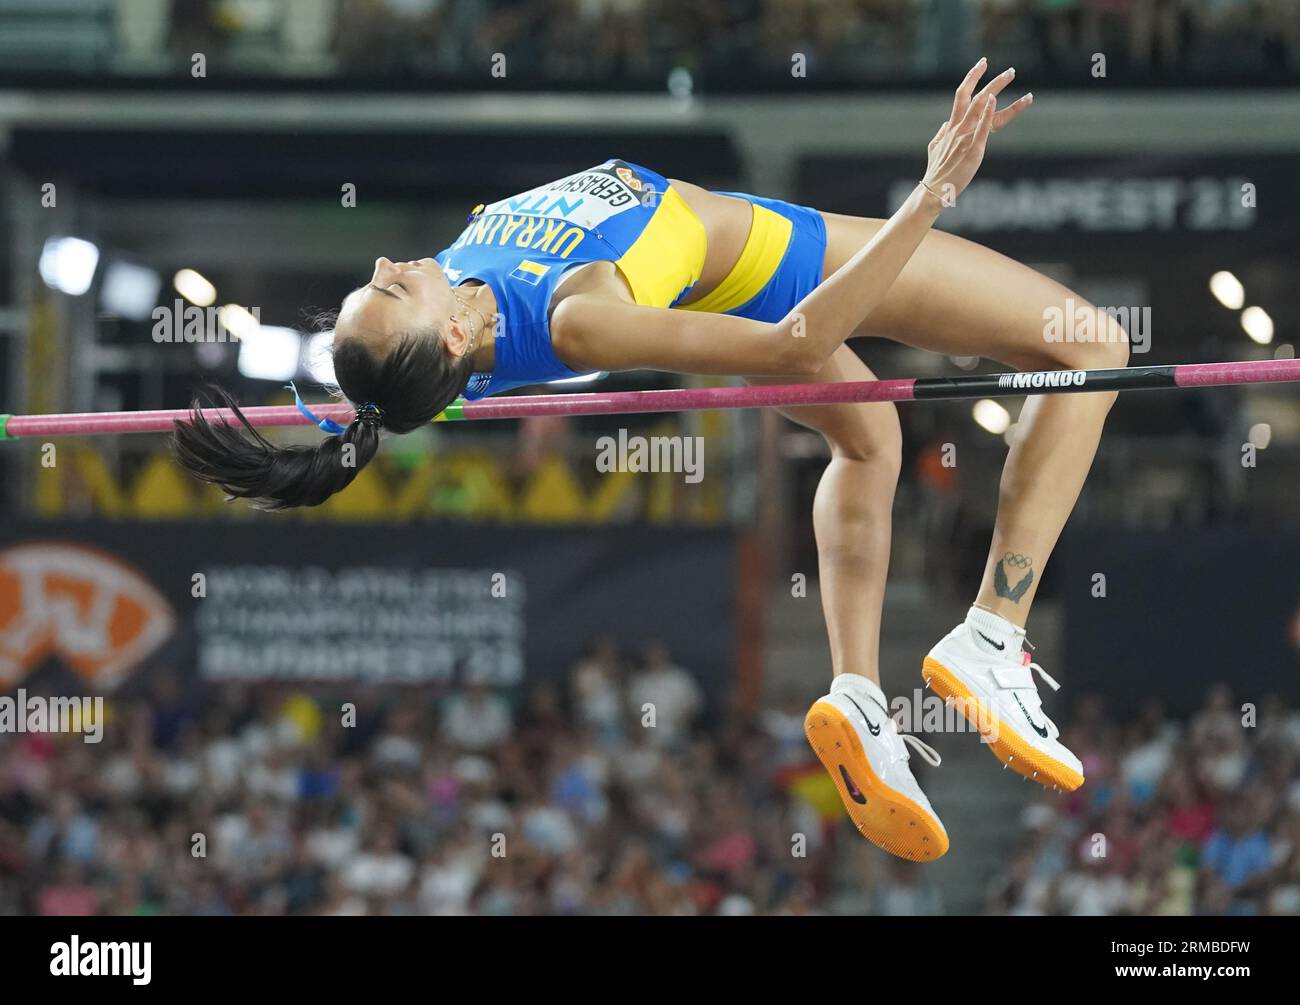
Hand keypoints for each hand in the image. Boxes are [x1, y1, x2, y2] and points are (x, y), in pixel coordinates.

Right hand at [921, 59, 1032, 206]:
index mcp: (952, 127)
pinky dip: (987, 112)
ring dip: (995, 88)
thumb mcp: (934, 148)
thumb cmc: (936, 172)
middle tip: (1010, 71)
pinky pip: (981, 128)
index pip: (962, 96)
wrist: (933, 189)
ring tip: (1010, 75)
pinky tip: (992, 101)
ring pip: (980, 106)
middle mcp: (959, 128)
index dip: (972, 78)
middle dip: (993, 81)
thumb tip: (946, 124)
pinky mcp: (973, 150)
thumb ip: (942, 134)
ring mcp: (965, 138)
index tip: (982, 65)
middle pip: (974, 96)